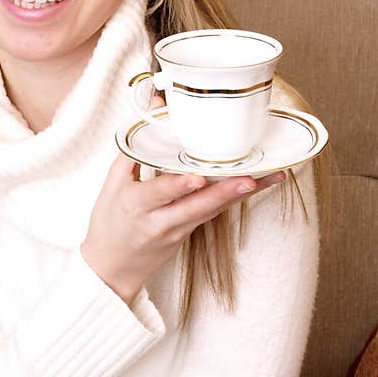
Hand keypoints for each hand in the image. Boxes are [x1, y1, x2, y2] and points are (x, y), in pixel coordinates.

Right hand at [81, 150, 285, 304]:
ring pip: (211, 211)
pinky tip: (256, 186)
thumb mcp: (111, 186)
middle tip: (249, 179)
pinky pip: (212, 214)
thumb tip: (156, 107)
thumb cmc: (110, 223)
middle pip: (195, 206)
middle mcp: (159, 221)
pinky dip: (233, 199)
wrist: (112, 268)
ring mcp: (177, 231)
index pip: (157, 194)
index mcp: (134, 206)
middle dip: (223, 193)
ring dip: (239, 195)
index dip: (177, 186)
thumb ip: (134, 148)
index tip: (195, 177)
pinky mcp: (188, 234)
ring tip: (268, 178)